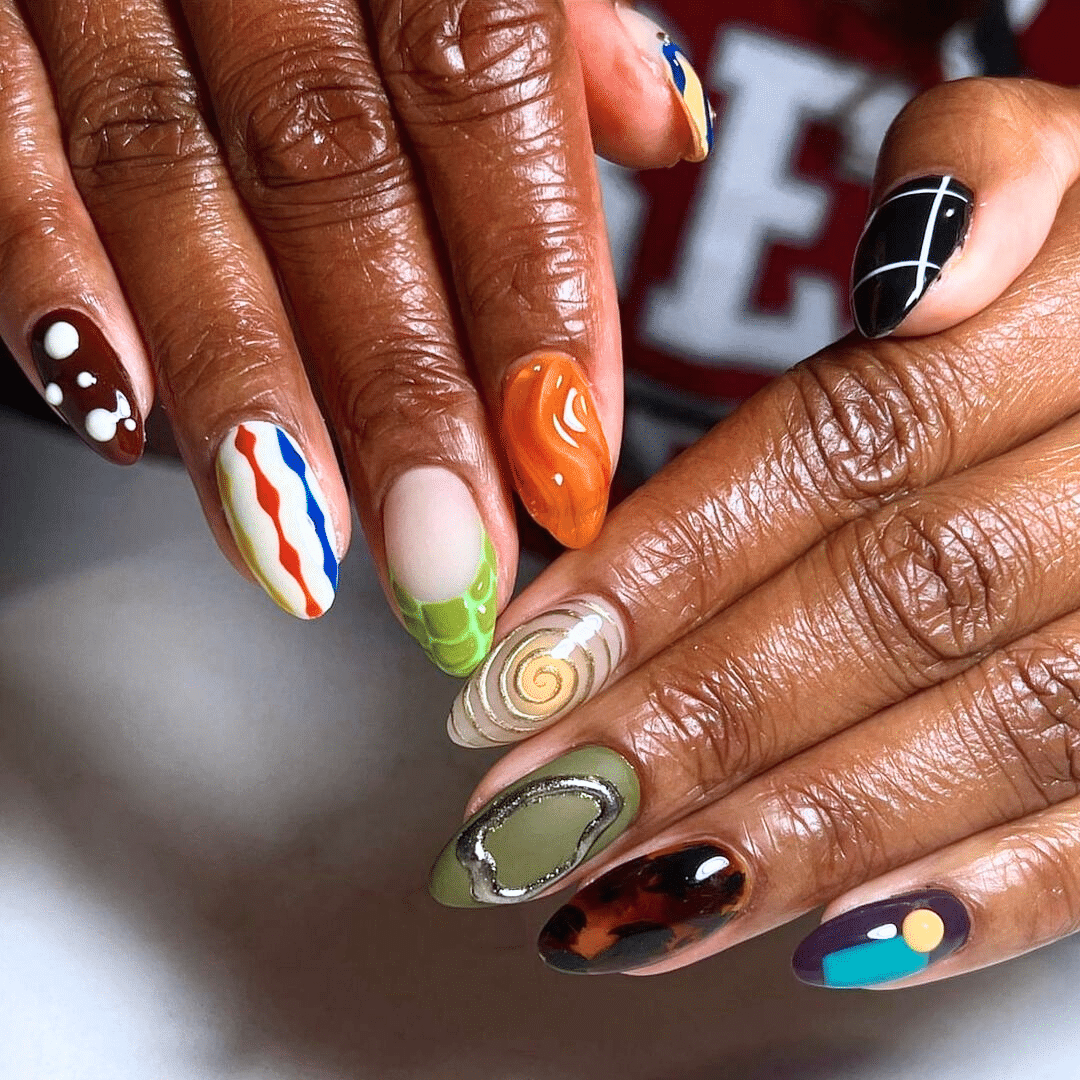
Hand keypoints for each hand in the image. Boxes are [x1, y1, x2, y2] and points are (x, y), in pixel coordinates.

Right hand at [0, 0, 712, 670]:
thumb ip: (548, 31)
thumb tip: (666, 128)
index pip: (488, 91)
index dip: (536, 291)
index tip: (567, 463)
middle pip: (336, 174)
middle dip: (401, 389)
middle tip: (449, 559)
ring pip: (169, 182)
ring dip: (243, 384)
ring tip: (302, 546)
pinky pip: (2, 148)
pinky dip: (48, 278)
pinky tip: (116, 411)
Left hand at [428, 76, 1079, 986]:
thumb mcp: (1062, 160)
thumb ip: (980, 168)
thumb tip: (909, 268)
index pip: (846, 443)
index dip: (669, 564)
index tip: (516, 672)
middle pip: (898, 602)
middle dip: (694, 722)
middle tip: (527, 818)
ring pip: (1002, 730)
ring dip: (792, 834)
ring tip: (619, 904)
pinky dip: (982, 895)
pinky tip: (822, 941)